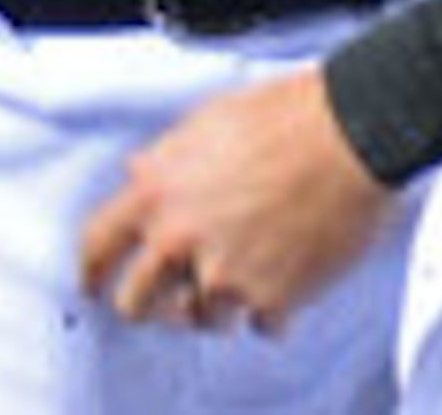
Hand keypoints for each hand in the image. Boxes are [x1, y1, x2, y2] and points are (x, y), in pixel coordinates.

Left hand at [81, 65, 394, 337]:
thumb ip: (166, 161)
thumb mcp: (205, 122)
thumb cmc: (286, 115)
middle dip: (149, 303)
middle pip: (136, 302)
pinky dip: (272, 311)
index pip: (98, 245)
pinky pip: (261, 325)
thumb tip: (143, 176)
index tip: (93, 284)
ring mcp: (225, 274)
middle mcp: (181, 239)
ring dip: (218, 305)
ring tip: (244, 277)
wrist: (350, 133)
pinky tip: (286, 283)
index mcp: (157, 191)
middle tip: (168, 299)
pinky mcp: (271, 298)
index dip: (91, 270)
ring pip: (201, 320)